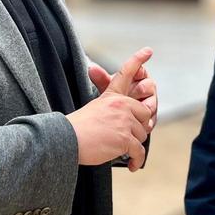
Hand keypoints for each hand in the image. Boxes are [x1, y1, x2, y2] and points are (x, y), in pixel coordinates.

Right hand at [67, 49, 152, 168]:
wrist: (66, 141)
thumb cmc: (76, 129)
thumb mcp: (94, 109)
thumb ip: (111, 108)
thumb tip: (118, 109)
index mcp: (112, 96)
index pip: (127, 72)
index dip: (138, 60)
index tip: (148, 50)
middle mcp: (121, 104)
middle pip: (145, 115)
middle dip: (139, 128)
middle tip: (126, 138)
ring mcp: (124, 120)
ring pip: (142, 134)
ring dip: (135, 145)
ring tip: (121, 151)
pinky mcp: (125, 138)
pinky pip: (139, 150)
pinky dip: (137, 160)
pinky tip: (131, 165)